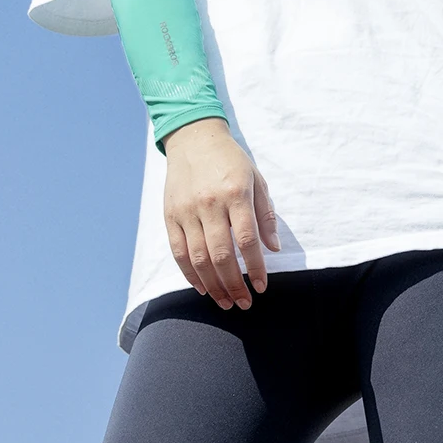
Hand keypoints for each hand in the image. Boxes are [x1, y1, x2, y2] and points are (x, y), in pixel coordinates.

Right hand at [163, 117, 280, 309]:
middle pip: (221, 255)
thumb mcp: (256, 179)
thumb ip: (265, 214)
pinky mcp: (170, 215)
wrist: (194, 139)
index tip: (262, 286)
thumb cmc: (231, 161)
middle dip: (234, 285)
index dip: (256, 268)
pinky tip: (202, 287)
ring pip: (198, 259)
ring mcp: (187, 211)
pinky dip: (189, 274)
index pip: (246, 240)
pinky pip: (179, 252)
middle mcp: (209, 203)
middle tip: (244, 303)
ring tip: (226, 301)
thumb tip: (272, 248)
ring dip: (213, 286)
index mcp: (235, 193)